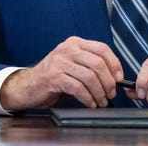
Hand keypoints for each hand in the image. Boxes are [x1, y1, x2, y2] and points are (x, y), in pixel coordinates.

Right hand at [0, 36, 122, 109]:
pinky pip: (78, 88)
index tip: (119, 78)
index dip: (114, 64)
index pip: (102, 49)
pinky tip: (90, 103)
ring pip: (89, 77)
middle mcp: (68, 49)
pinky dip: (88, 98)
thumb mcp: (73, 64)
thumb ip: (90, 65)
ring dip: (99, 92)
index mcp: (75, 43)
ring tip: (101, 101)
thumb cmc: (54, 76)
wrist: (28, 85)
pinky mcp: (54, 77)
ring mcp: (60, 62)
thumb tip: (114, 77)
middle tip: (111, 94)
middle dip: (108, 82)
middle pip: (98, 63)